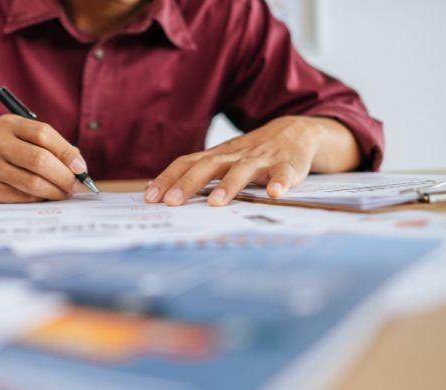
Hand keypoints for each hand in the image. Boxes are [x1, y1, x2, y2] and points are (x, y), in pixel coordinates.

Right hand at [0, 114, 85, 202]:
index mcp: (7, 124)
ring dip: (56, 191)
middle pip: (40, 160)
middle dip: (64, 176)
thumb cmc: (3, 151)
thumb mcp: (20, 137)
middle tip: (75, 185)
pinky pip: (23, 198)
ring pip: (33, 183)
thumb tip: (79, 166)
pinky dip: (40, 198)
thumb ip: (49, 145)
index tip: (80, 167)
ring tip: (64, 193)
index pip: (43, 134)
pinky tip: (45, 196)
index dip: (66, 152)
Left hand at [143, 116, 357, 206]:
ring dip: (229, 186)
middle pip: (208, 166)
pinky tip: (274, 194)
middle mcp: (236, 155)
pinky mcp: (288, 165)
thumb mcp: (224, 159)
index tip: (150, 197)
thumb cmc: (252, 153)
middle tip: (172, 202)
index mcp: (218, 156)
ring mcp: (262, 160)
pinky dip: (279, 183)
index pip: (187, 163)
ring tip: (215, 203)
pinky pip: (284, 174)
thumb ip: (197, 173)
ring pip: (243, 170)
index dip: (168, 178)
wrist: (296, 131)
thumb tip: (159, 192)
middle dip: (188, 183)